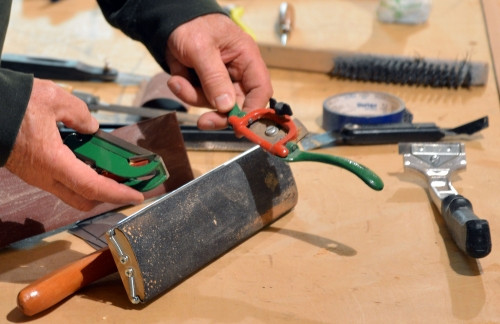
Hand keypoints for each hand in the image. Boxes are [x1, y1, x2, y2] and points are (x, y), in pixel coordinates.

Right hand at [5, 79, 144, 210]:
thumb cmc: (9, 105)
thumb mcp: (53, 99)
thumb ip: (80, 113)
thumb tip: (91, 126)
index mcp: (52, 162)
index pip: (92, 187)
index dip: (117, 193)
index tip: (136, 195)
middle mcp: (45, 176)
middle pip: (85, 199)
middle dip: (109, 195)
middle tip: (127, 183)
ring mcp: (38, 177)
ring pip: (73, 193)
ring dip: (95, 186)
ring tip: (113, 170)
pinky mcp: (33, 172)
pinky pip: (62, 183)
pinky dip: (81, 177)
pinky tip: (90, 160)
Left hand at [165, 13, 272, 129]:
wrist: (168, 22)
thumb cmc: (192, 25)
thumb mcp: (202, 49)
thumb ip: (214, 78)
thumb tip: (226, 106)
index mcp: (247, 59)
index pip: (260, 89)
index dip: (254, 110)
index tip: (240, 126)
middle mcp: (238, 73)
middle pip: (238, 104)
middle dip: (219, 113)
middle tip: (204, 122)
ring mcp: (221, 81)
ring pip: (215, 104)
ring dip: (194, 97)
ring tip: (178, 81)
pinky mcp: (205, 85)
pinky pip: (199, 99)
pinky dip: (186, 92)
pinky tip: (176, 79)